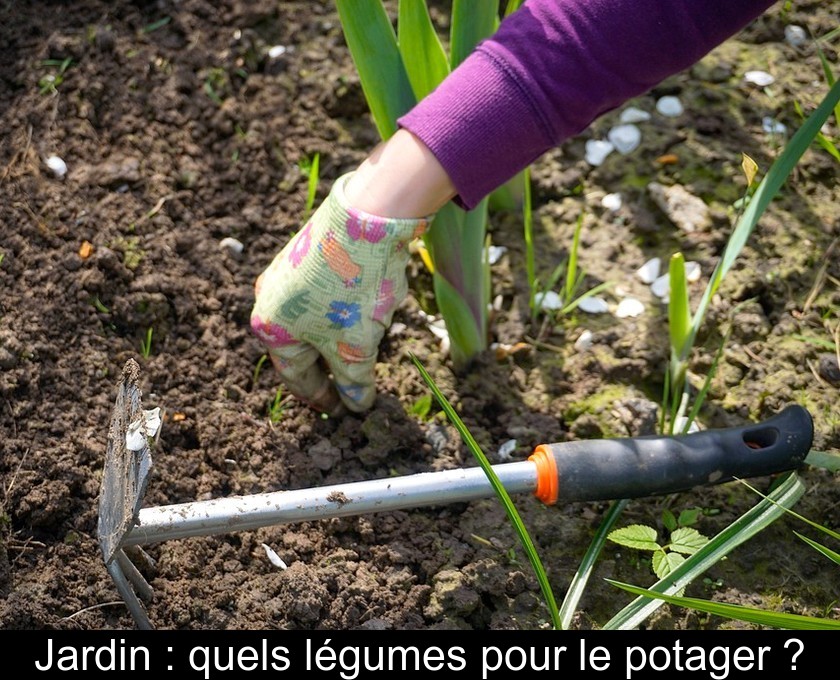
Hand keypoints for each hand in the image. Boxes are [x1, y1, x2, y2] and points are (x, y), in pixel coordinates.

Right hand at [251, 173, 429, 414]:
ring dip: (341, 337)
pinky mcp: (309, 253)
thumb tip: (357, 405)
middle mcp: (270, 300)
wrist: (367, 217)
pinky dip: (345, 311)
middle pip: (304, 348)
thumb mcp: (355, 347)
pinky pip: (326, 296)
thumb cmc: (352, 290)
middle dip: (332, 367)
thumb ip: (354, 382)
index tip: (343, 412)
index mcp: (271, 329)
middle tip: (354, 386)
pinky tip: (370, 309)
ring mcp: (288, 273)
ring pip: (317, 320)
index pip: (297, 377)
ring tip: (368, 346)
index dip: (323, 398)